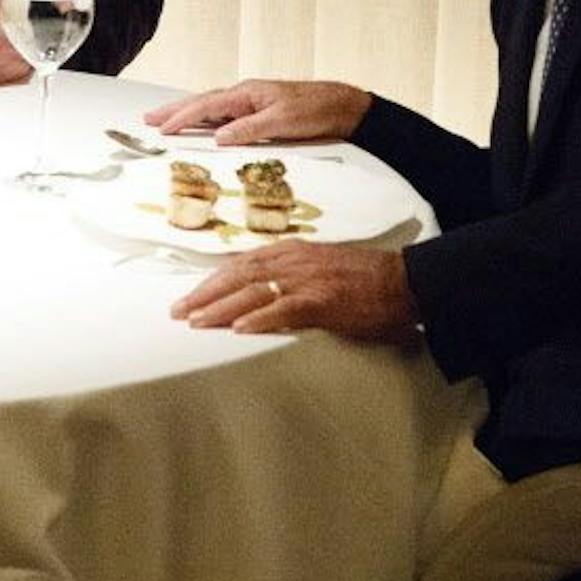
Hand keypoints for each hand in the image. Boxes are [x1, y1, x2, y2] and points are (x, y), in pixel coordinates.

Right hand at [142, 79, 369, 143]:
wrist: (342, 106)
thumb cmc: (316, 110)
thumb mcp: (281, 122)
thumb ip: (248, 129)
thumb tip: (219, 137)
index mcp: (247, 93)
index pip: (206, 106)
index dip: (182, 117)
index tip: (162, 128)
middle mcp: (245, 95)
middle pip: (202, 102)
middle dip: (174, 110)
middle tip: (150, 118)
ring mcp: (251, 102)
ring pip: (211, 108)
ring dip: (187, 114)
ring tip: (165, 120)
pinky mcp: (258, 112)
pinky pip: (224, 115)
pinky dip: (206, 119)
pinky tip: (201, 126)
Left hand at [171, 240, 419, 341]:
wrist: (402, 281)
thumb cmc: (362, 278)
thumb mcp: (318, 266)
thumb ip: (289, 273)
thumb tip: (259, 290)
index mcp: (291, 251)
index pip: (240, 264)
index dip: (212, 280)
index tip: (190, 295)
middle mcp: (292, 260)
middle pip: (237, 275)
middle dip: (205, 294)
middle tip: (178, 311)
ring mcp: (306, 279)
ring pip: (252, 291)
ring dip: (220, 307)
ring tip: (196, 321)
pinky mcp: (321, 300)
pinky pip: (283, 309)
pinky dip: (259, 318)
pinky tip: (238, 329)